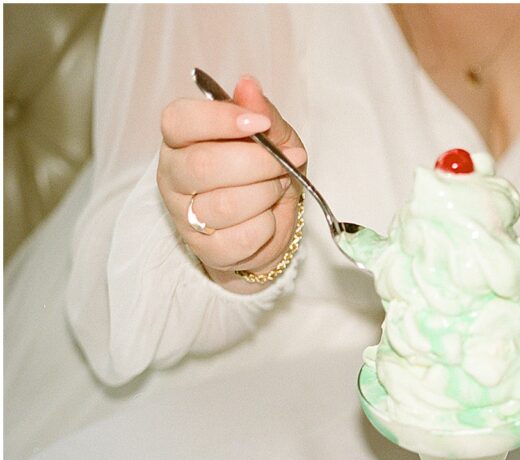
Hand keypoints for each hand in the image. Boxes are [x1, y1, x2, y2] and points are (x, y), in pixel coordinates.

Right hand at [157, 75, 306, 292]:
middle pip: (204, 166)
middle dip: (257, 164)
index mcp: (181, 138)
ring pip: (225, 205)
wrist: (270, 223)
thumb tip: (248, 85)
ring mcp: (185, 215)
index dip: (220, 119)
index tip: (259, 123)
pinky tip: (268, 216)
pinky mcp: (207, 250)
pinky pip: (242, 237)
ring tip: (278, 188)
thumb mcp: (271, 134)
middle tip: (282, 163)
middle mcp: (173, 174)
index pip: (179, 121)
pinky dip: (268, 225)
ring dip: (266, 194)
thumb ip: (259, 111)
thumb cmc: (263, 172)